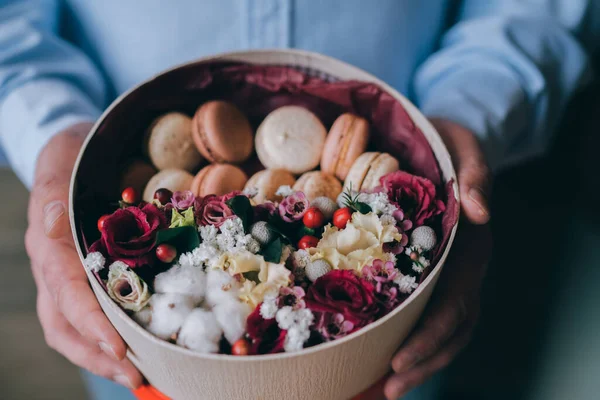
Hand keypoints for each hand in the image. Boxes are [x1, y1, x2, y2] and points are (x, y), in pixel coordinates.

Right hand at [25, 123, 142, 388]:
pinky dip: (106, 340)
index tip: (119, 347)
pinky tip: (134, 351)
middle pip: (65, 324)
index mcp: (49, 245)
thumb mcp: (64, 163)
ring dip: (102, 357)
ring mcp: (62, 278)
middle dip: (99, 355)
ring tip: (139, 377)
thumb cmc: (74, 156)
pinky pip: (86, 318)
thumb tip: (53, 223)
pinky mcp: (79, 280)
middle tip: (137, 378)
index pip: (67, 292)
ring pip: (71, 330)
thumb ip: (56, 192)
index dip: (91, 323)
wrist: (73, 151)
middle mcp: (52, 268)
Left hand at [357, 119, 492, 399]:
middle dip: (422, 360)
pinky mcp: (431, 271)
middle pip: (450, 326)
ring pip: (443, 328)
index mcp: (470, 245)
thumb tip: (481, 211)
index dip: (430, 335)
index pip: (455, 301)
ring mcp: (449, 272)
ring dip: (419, 361)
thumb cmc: (448, 144)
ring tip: (385, 389)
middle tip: (388, 389)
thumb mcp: (463, 146)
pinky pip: (426, 312)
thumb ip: (475, 173)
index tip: (399, 360)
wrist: (445, 143)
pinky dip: (411, 338)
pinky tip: (382, 357)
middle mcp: (463, 266)